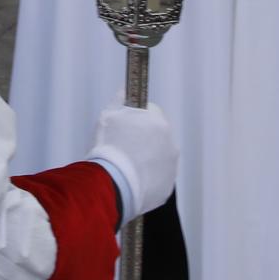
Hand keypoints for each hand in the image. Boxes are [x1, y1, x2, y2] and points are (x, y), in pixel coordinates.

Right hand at [86, 103, 176, 222]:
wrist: (112, 184)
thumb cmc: (109, 147)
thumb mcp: (108, 116)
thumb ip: (120, 100)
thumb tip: (125, 92)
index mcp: (158, 122)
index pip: (151, 111)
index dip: (137, 116)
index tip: (126, 124)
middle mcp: (171, 143)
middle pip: (157, 135)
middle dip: (144, 138)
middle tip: (124, 147)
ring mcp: (171, 167)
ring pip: (158, 157)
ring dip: (147, 158)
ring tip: (126, 166)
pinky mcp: (167, 187)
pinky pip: (157, 178)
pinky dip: (147, 178)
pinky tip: (131, 180)